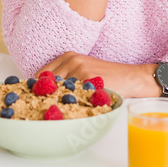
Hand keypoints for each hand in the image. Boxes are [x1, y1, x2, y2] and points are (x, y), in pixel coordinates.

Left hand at [37, 51, 159, 97]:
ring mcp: (79, 68)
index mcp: (67, 56)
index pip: (41, 74)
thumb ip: (65, 75)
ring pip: (57, 90)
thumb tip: (42, 91)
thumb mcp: (83, 69)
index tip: (37, 99)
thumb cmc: (106, 77)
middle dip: (44, 96)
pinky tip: (75, 109)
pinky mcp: (87, 78)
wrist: (130, 77)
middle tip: (46, 109)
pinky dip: (70, 104)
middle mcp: (71, 59)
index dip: (37, 88)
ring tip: (62, 110)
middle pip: (45, 82)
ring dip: (56, 102)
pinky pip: (71, 95)